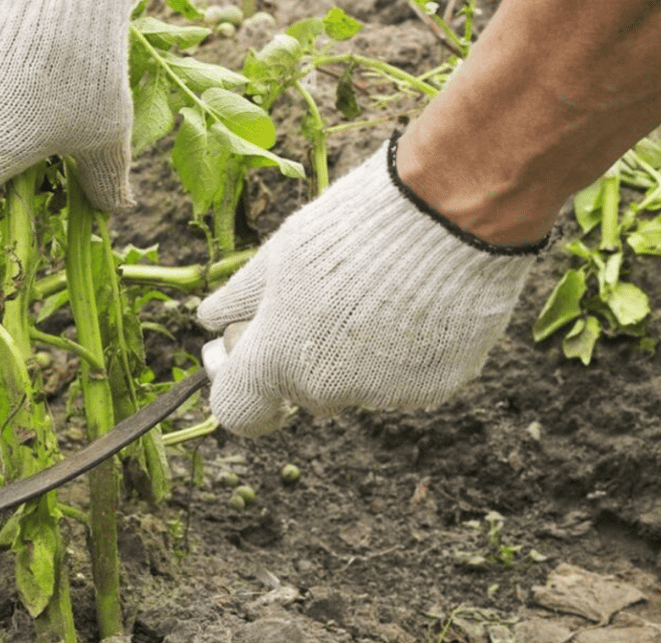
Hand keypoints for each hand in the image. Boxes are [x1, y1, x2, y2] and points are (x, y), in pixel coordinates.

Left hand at [198, 136, 541, 436]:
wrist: (451, 213)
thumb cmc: (353, 226)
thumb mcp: (280, 253)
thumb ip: (240, 297)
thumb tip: (210, 318)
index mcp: (278, 359)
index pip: (236, 410)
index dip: (232, 384)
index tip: (234, 357)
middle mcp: (328, 390)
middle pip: (298, 390)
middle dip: (295, 356)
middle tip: (312, 301)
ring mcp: (384, 394)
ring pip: (354, 385)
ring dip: (351, 355)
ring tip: (374, 292)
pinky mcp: (435, 388)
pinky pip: (404, 379)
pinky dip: (400, 352)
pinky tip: (411, 305)